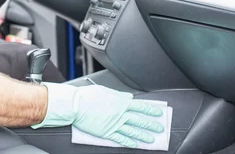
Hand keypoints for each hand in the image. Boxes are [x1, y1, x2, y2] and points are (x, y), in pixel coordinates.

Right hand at [32, 83, 163, 147]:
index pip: (141, 106)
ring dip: (143, 136)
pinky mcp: (107, 133)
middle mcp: (120, 114)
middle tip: (159, 128)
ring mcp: (114, 124)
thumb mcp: (105, 90)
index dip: (151, 110)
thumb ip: (119, 95)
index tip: (159, 113)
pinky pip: (120, 139)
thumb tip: (128, 96)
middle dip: (151, 125)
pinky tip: (134, 145)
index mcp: (120, 102)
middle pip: (139, 120)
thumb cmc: (87, 96)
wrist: (75, 105)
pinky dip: (128, 142)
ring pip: (133, 131)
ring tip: (151, 140)